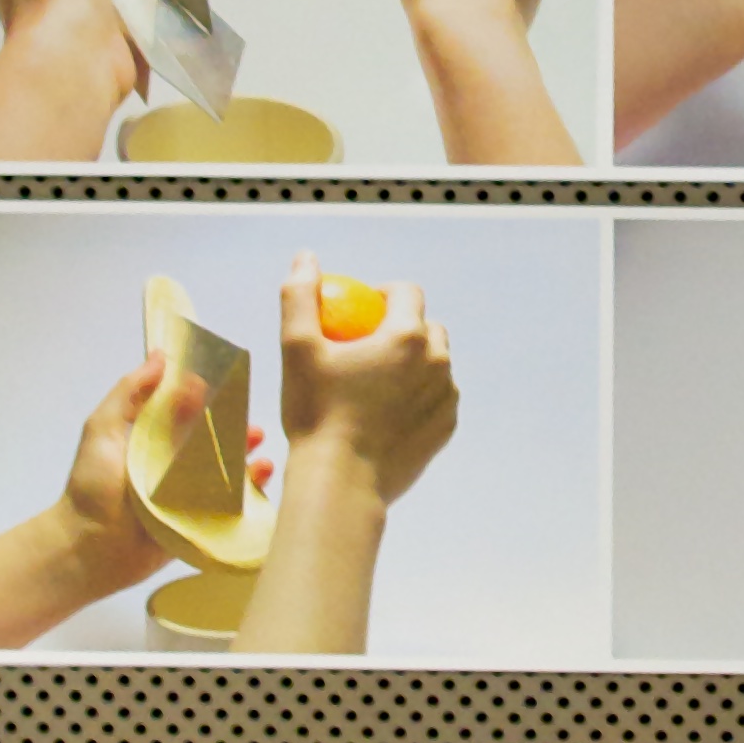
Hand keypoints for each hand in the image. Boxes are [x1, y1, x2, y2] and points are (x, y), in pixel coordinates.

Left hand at [0, 351, 267, 650]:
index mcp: (150, 440)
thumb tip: (159, 356)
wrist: (88, 548)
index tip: (228, 386)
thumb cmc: (91, 488)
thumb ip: (129, 392)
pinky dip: (250, 491)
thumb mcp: (102, 429)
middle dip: (235, 430)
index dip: (208, 399)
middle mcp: (172, 465)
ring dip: (247, 459)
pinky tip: (262, 477)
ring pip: (226, 472)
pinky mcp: (198, 522)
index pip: (186, 412)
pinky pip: (230, 505)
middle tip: (251, 426)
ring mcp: (187, 495)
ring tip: (260, 451)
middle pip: (212, 442)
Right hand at [276, 254, 457, 503]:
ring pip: (435, 364)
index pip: (407, 292)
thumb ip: (300, 297)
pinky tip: (386, 409)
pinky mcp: (446, 428)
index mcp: (407, 336)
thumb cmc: (314, 414)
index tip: (361, 310)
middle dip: (403, 326)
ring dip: (412, 362)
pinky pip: (436, 398)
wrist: (341, 483)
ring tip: (376, 379)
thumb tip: (305, 258)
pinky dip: (417, 395)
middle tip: (367, 346)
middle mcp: (438, 362)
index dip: (384, 293)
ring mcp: (446, 397)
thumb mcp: (297, 349)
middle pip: (427, 326)